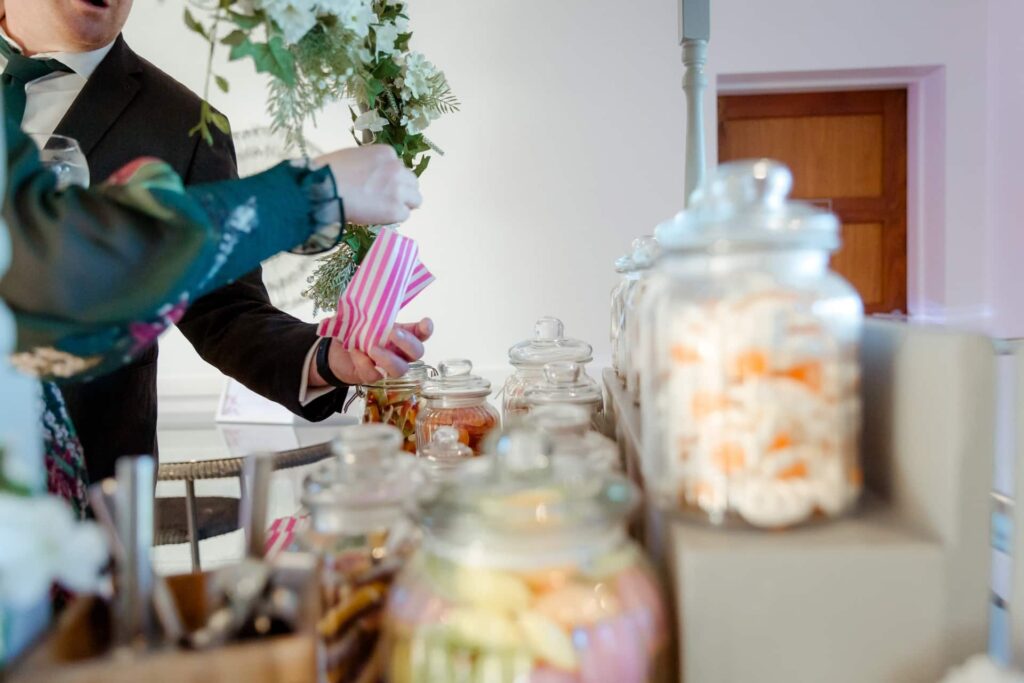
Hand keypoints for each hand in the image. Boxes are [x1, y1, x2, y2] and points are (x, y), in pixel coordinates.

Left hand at [309, 318, 433, 386]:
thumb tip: (369, 296)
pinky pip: (373, 375)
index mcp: (401, 334)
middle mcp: (399, 352)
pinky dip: (364, 363)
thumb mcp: (361, 316)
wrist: (335, 351)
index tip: (425, 322)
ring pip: (400, 369)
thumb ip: (369, 309)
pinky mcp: (371, 377)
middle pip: (417, 353)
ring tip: (373, 349)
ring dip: (389, 359)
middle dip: (408, 343)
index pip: (421, 334)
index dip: (426, 329)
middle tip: (393, 333)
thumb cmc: (354, 330)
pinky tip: (355, 352)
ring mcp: (387, 367)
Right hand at [312, 145, 421, 224]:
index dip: (391, 179)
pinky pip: (405, 215)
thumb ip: (370, 165)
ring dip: (403, 204)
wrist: (325, 188)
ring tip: (385, 210)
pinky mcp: (396, 209)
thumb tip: (372, 177)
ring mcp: (399, 190)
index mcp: (387, 153)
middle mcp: (397, 169)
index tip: (380, 186)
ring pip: (415, 200)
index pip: (400, 168)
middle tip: (386, 200)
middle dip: (403, 191)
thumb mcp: (354, 157)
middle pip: (412, 183)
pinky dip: (394, 217)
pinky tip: (379, 216)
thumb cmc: (329, 172)